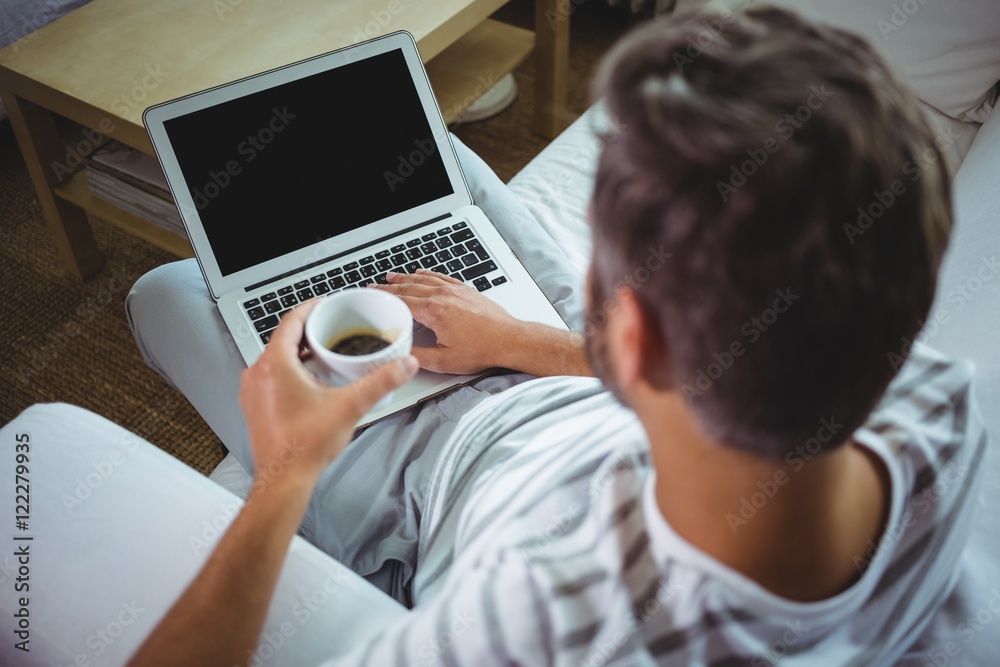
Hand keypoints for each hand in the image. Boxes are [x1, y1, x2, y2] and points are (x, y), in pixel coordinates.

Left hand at [238, 299, 418, 487]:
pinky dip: (289, 370)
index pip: (291, 320)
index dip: (312, 308)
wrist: (283, 480)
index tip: (326, 304)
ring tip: (323, 352)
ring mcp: (253, 391)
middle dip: (309, 331)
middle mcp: (258, 373)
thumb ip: (380, 382)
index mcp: (275, 364)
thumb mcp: (350, 406)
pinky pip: (270, 376)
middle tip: (331, 328)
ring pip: (275, 358)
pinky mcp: (254, 406)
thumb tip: (404, 366)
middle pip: (283, 338)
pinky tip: (309, 380)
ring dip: (298, 352)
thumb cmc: (305, 446)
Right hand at [372, 269, 521, 374]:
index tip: (373, 295)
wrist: (509, 339)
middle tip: (376, 286)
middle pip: (410, 287)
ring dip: (406, 277)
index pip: (402, 301)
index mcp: (434, 311)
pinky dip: (428, 274)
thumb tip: (401, 354)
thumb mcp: (445, 360)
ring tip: (393, 276)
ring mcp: (455, 291)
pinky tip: (422, 273)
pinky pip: (441, 277)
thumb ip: (418, 356)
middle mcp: (443, 296)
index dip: (384, 298)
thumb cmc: (483, 349)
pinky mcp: (466, 290)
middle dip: (390, 287)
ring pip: (424, 279)